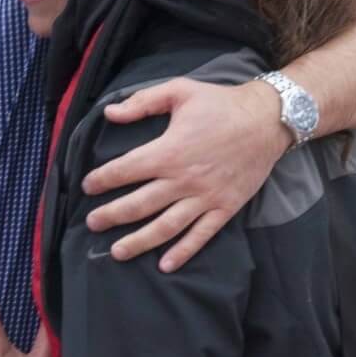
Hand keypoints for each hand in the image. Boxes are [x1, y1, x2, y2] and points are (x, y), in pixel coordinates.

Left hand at [82, 78, 289, 271]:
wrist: (268, 119)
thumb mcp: (179, 91)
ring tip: (117, 251)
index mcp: (169, 151)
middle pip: (139, 204)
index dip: (102, 179)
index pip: (125, 170)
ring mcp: (205, 197)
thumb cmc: (220, 103)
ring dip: (139, 241)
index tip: (87, 185)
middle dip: (111, 216)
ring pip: (166, 226)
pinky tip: (165, 265)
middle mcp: (183, 179)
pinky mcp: (225, 207)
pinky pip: (201, 235)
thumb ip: (142, 102)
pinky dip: (183, 252)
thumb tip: (109, 113)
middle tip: (92, 223)